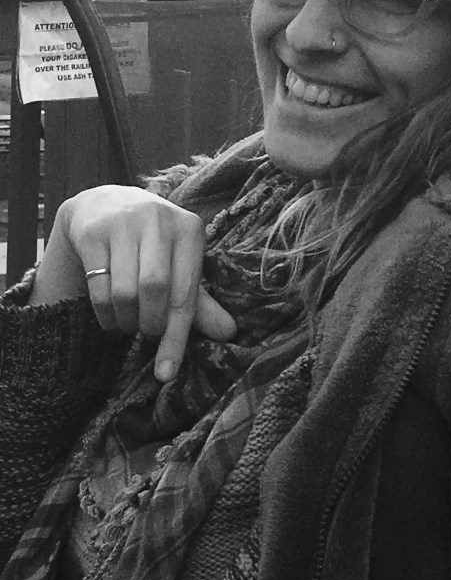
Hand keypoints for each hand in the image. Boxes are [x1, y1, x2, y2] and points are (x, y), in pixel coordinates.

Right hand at [30, 185, 236, 380]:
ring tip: (129, 323)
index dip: (177, 337)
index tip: (166, 374)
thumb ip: (200, 301)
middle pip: (155, 290)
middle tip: (147, 333)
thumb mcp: (180, 264)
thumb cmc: (153, 244)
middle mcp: (159, 219)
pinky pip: (98, 287)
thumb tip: (229, 333)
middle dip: (150, 324)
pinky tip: (110, 314)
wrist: (105, 205)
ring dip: (125, 321)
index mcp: (190, 229)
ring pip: (125, 292)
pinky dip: (105, 313)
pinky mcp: (93, 232)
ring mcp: (123, 222)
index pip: (186, 293)